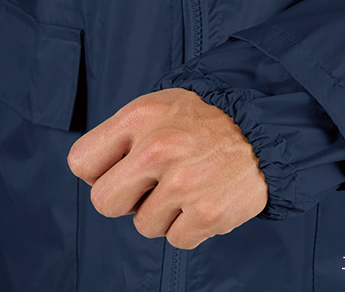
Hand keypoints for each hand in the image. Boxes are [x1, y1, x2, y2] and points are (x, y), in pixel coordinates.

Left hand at [67, 88, 267, 248]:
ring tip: (190, 184)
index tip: (123, 168)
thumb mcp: (160, 106)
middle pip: (104, 202)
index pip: (81, 163)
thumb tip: (94, 175)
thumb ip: (122, 134)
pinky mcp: (208, 213)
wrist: (263, 129)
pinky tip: (205, 197)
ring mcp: (184, 182)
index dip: (101, 171)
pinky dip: (190, 225)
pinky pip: (176, 239)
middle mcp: (159, 148)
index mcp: (140, 117)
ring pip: (143, 225)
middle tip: (154, 182)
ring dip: (164, 212)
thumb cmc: (204, 121)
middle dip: (127, 198)